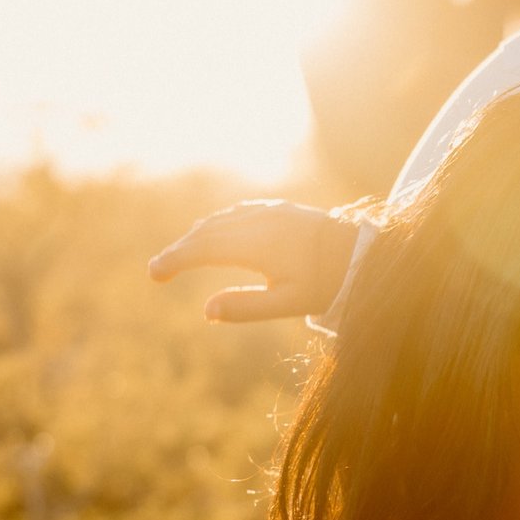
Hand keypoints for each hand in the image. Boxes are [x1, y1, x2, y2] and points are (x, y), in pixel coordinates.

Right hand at [149, 199, 357, 322]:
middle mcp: (259, 221)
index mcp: (258, 244)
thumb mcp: (290, 303)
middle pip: (206, 232)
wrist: (366, 252)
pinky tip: (213, 231)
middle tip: (159, 270)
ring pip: (221, 220)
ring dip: (197, 235)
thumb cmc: (328, 282)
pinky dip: (218, 222)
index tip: (154, 274)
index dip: (175, 260)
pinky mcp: (280, 208)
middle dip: (180, 250)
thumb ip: (247, 307)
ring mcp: (270, 211)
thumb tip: (207, 311)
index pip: (203, 249)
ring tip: (181, 254)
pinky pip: (238, 212)